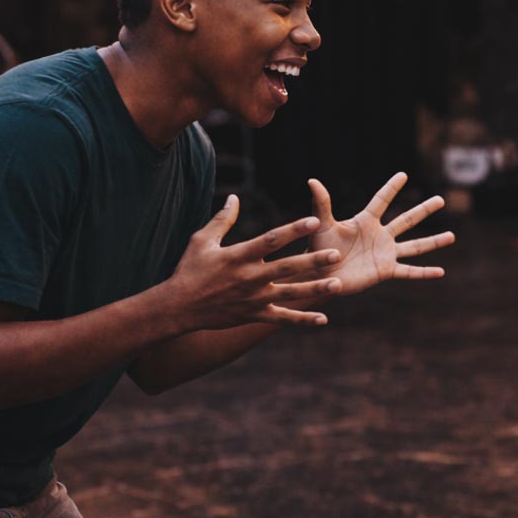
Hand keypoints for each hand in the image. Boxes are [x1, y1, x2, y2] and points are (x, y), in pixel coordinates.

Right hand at [165, 195, 344, 329]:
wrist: (179, 307)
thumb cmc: (189, 269)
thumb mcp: (201, 240)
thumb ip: (222, 220)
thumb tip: (234, 198)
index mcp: (238, 256)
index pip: (271, 240)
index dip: (293, 230)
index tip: (314, 220)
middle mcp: (249, 277)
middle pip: (287, 268)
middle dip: (313, 261)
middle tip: (336, 255)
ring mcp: (254, 299)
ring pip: (290, 294)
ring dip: (315, 289)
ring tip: (339, 285)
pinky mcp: (254, 315)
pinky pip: (282, 319)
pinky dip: (302, 320)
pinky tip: (323, 319)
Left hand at [306, 173, 454, 295]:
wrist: (320, 276)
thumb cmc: (318, 249)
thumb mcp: (321, 225)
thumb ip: (321, 204)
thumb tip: (312, 180)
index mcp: (366, 222)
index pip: (382, 200)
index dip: (392, 188)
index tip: (403, 175)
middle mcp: (380, 236)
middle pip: (407, 220)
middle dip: (424, 210)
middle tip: (441, 199)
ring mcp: (385, 253)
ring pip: (415, 246)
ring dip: (434, 241)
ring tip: (452, 236)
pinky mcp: (386, 270)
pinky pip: (409, 271)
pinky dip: (424, 273)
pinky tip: (440, 272)